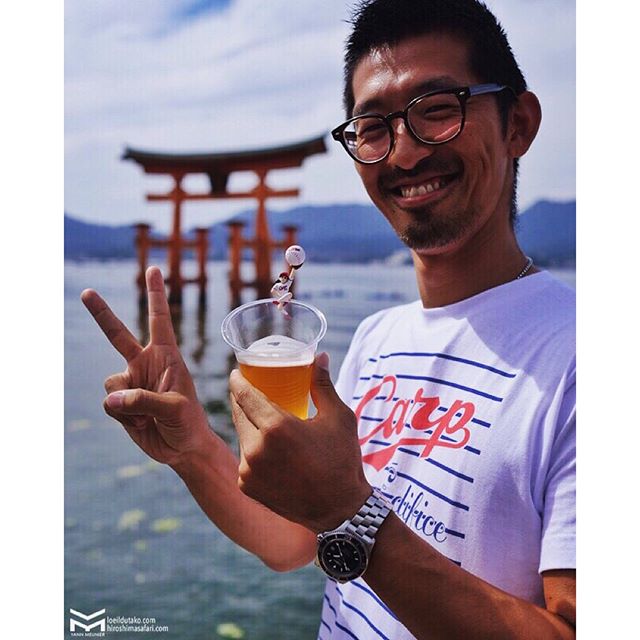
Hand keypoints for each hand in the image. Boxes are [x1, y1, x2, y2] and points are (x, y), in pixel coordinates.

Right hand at [81, 266, 210, 465]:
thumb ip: (144, 399)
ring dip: (128, 402)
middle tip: (86, 292)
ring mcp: (131, 382)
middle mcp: (146, 364)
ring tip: (151, 415)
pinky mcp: (120, 403)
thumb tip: (110, 398)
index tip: (154, 268)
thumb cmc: (188, 423)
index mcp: (167, 356)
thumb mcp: (175, 408)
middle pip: (118, 334)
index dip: (156, 294)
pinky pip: (110, 404)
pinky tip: (141, 422)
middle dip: (101, 313)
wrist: (182, 448)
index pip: (159, 319)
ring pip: (111, 383)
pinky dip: (124, 416)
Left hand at [229, 353, 370, 532]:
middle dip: (241, 400)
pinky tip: (265, 446)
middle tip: (249, 391)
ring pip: (242, 436)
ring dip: (248, 425)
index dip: (238, 381)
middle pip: (239, 414)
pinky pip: (244, 459)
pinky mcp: (247, 487)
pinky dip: (252, 450)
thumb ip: (322, 385)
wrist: (340, 510)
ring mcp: (249, 470)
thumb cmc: (342, 459)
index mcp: (276, 427)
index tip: (237, 372)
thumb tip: (319, 356)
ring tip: (260, 418)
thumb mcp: (338, 417)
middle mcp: (256, 449)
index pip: (245, 395)